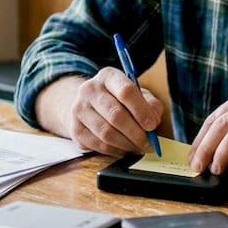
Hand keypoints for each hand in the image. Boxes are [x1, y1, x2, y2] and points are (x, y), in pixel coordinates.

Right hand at [49, 68, 163, 155]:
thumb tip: (153, 121)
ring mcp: (79, 109)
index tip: (152, 125)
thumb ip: (151, 105)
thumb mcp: (139, 96)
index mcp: (108, 76)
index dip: (141, 111)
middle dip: (136, 133)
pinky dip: (115, 151)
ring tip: (138, 147)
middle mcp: (90, 89)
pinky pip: (98, 145)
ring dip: (127, 144)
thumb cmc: (121, 101)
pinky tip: (124, 149)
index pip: (126, 91)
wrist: (90, 106)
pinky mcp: (75, 129)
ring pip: (106, 133)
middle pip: (115, 115)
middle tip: (149, 144)